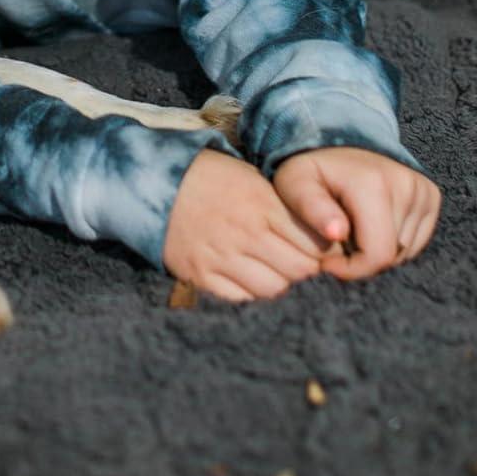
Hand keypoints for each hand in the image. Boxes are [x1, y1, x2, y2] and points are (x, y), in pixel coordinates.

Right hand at [162, 149, 337, 302]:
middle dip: (306, 270)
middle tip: (296, 261)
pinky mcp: (200, 274)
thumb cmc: (209, 176)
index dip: (323, 250)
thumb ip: (283, 205)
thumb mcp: (251, 177)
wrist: (153, 181)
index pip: (316, 243)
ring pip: (274, 289)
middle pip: (300, 270)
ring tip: (271, 270)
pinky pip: (241, 299)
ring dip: (279, 283)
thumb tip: (321, 236)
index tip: (318, 248)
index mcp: (262, 204)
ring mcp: (221, 256)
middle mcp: (245, 232)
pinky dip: (250, 293)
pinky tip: (247, 278)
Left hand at [272, 146, 440, 280]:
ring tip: (351, 230)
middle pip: (392, 256)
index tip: (327, 263)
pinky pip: (415, 242)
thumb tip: (337, 233)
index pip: (378, 254)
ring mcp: (423, 190)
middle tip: (336, 243)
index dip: (352, 270)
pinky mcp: (431, 196)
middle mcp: (407, 184)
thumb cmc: (310, 171)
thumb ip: (311, 207)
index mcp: (373, 183)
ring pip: (404, 252)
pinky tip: (370, 226)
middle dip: (361, 260)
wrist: (336, 143)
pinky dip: (392, 244)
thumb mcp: (295, 183)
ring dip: (376, 252)